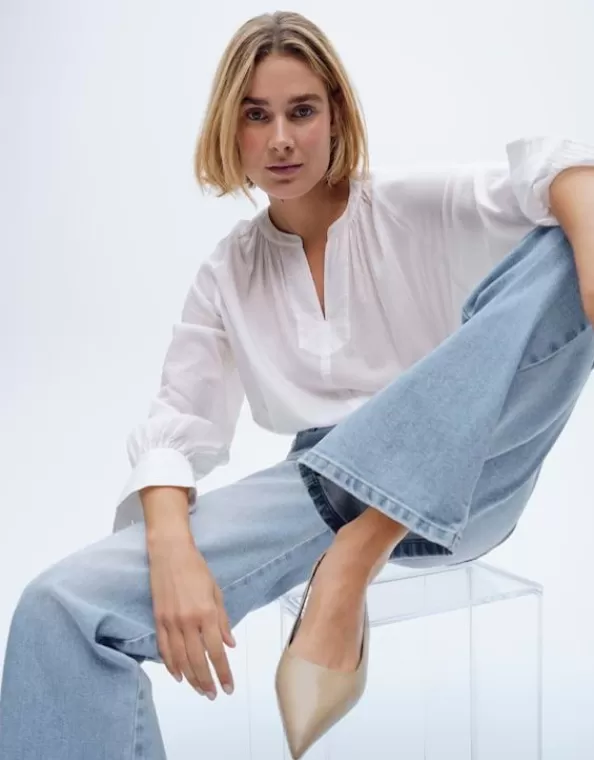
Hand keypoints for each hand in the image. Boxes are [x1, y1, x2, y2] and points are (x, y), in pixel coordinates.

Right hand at [147, 533, 234, 698]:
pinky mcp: (158, 619)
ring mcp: (170, 621)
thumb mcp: (216, 591)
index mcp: (206, 613)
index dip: (223, 672)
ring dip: (190, 678)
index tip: (229, 686)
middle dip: (207, 681)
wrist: (170, 552)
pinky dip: (170, 664)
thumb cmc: (196, 568)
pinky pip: (164, 648)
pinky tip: (177, 675)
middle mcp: (188, 621)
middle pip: (197, 660)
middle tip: (214, 694)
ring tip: (199, 690)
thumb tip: (230, 644)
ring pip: (180, 659)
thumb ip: (223, 620)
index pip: (216, 651)